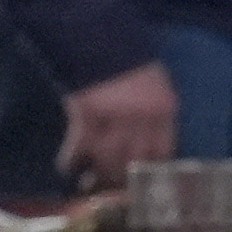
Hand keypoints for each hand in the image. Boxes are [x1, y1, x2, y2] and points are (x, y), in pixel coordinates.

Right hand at [58, 64, 179, 181]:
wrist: (103, 40)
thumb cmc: (132, 64)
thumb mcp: (156, 87)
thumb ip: (156, 113)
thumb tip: (150, 142)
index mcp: (164, 109)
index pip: (164, 150)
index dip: (153, 170)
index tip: (145, 182)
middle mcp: (142, 118)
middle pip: (135, 159)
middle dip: (125, 178)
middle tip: (115, 191)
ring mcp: (113, 117)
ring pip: (108, 157)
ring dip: (99, 174)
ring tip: (91, 185)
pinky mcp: (85, 114)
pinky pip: (79, 145)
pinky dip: (71, 159)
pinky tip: (67, 168)